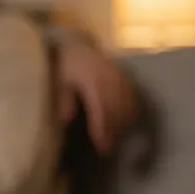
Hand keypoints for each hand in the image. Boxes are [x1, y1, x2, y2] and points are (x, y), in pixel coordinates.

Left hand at [54, 35, 137, 155]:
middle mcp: (110, 81)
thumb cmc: (67, 64)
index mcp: (93, 82)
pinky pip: (133, 98)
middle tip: (107, 149)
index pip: (101, 110)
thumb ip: (65, 100)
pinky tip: (126, 124)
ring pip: (126, 106)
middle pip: (116, 111)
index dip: (102, 129)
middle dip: (112, 132)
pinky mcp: (126, 78)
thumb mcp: (61, 81)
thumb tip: (65, 121)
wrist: (79, 44)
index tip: (101, 146)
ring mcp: (120, 79)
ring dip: (122, 125)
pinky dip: (131, 113)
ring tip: (115, 141)